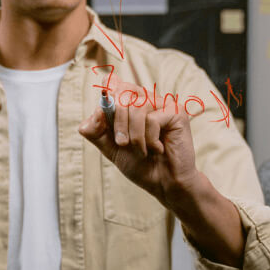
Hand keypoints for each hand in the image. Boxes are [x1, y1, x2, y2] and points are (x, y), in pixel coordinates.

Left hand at [78, 74, 198, 202]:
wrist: (164, 184)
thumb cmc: (141, 165)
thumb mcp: (111, 148)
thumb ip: (97, 132)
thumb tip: (92, 115)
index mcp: (132, 104)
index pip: (116, 85)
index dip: (108, 95)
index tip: (107, 108)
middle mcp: (148, 100)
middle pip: (123, 95)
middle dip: (118, 124)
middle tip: (123, 144)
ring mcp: (164, 104)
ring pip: (138, 107)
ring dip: (135, 136)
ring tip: (142, 151)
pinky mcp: (177, 113)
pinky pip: (152, 119)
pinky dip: (150, 140)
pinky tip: (158, 149)